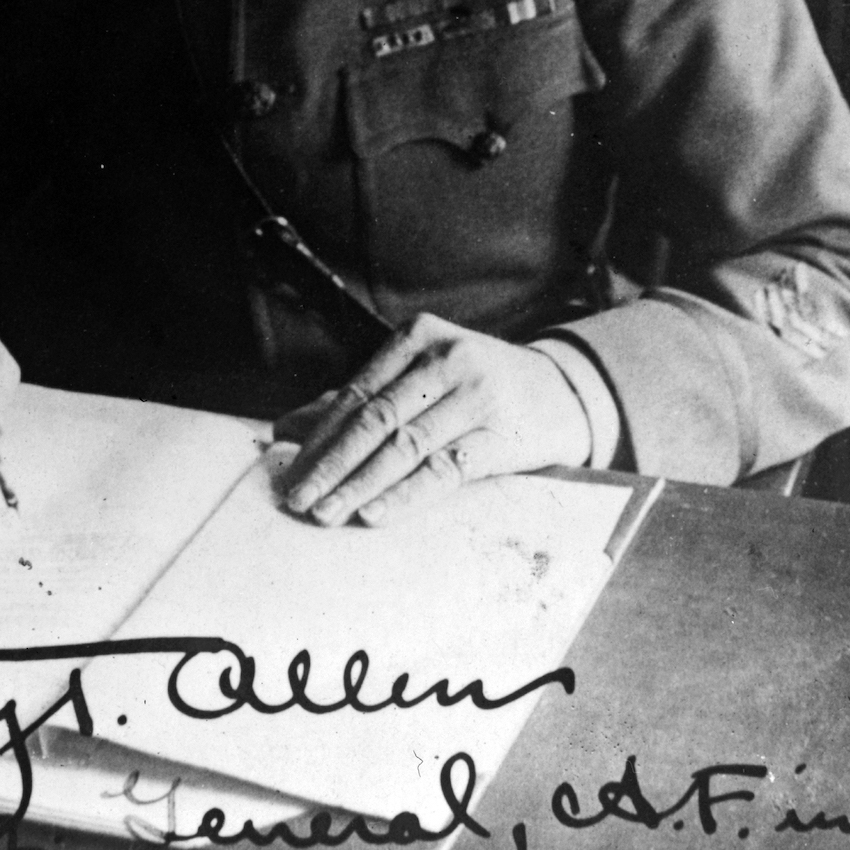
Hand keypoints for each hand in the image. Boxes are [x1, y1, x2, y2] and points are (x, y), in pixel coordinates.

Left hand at [273, 313, 590, 526]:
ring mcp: (476, 397)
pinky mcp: (500, 436)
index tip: (289, 473)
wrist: (563, 391)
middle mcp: (446, 359)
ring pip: (405, 446)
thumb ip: (359, 399)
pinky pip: (444, 471)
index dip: (320, 437)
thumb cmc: (475, 384)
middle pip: (376, 418)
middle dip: (332, 465)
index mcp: (418, 336)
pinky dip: (406, 495)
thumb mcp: (421, 375)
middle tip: (298, 500)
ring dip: (359, 485)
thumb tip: (286, 429)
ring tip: (326, 512)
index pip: (357, 393)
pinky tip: (374, 514)